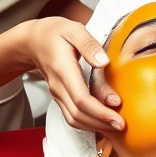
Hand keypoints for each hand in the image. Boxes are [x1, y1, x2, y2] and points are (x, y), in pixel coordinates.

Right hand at [17, 17, 124, 131]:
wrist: (33, 41)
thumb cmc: (55, 33)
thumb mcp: (74, 30)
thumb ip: (89, 44)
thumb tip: (104, 62)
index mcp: (63, 70)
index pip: (81, 99)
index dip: (100, 111)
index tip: (117, 116)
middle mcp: (58, 86)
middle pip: (78, 114)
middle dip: (100, 123)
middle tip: (122, 126)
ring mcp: (57, 94)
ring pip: (74, 119)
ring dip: (95, 127)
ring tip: (115, 126)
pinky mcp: (60, 97)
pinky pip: (72, 116)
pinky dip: (88, 123)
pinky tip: (102, 122)